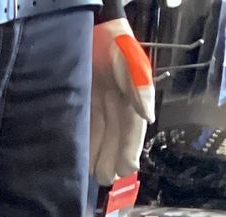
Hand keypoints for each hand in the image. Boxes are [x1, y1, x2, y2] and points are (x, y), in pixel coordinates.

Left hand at [91, 18, 155, 185]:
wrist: (95, 30)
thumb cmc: (118, 47)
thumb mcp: (132, 66)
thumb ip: (140, 91)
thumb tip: (147, 117)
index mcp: (132, 101)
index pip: (132, 130)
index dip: (130, 149)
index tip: (126, 168)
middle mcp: (117, 107)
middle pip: (115, 138)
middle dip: (112, 158)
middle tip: (106, 178)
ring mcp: (100, 106)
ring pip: (100, 136)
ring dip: (97, 155)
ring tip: (93, 175)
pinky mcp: (83, 104)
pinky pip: (84, 127)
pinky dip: (82, 141)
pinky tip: (78, 157)